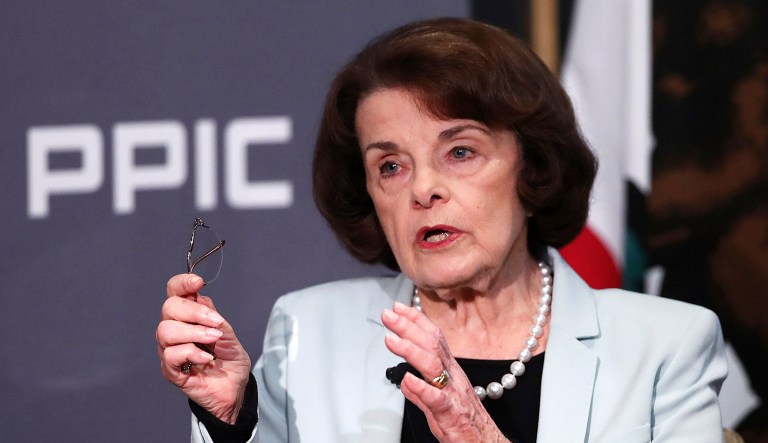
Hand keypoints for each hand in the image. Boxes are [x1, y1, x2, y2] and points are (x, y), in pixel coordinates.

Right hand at [157, 274, 251, 423]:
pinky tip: (206, 358)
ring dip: (194, 333)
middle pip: (168, 308)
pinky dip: (192, 353)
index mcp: (187, 316)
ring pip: (166, 331)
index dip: (182, 283)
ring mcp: (169, 350)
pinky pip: (171, 354)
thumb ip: (214, 316)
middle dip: (194, 312)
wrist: (235, 389)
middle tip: (216, 323)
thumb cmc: (229, 361)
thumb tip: (200, 298)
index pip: (174, 292)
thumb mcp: (228, 333)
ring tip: (213, 340)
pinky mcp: (170, 370)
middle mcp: (174, 330)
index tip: (197, 283)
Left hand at [382, 302, 508, 442]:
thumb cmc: (464, 423)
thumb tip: (404, 380)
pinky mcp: (451, 413)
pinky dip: (421, 388)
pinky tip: (407, 379)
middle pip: (431, 344)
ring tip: (391, 339)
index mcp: (450, 371)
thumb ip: (420, 392)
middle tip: (389, 315)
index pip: (434, 338)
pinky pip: (436, 398)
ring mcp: (452, 393)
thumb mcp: (438, 403)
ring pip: (432, 365)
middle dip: (408, 326)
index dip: (416, 320)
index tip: (398, 308)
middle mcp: (453, 376)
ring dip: (410, 349)